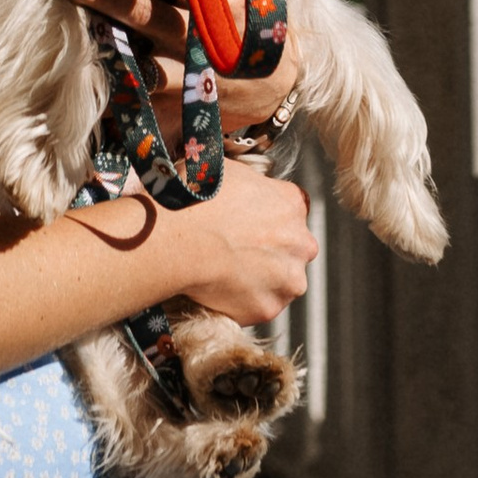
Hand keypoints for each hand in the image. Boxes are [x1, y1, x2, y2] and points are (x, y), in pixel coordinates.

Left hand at [45, 0, 301, 144]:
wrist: (278, 91)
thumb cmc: (265, 20)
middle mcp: (203, 30)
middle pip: (138, 7)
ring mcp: (187, 68)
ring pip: (132, 45)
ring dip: (92, 26)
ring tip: (60, 9)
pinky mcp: (177, 99)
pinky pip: (135, 82)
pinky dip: (109, 68)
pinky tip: (78, 55)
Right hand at [173, 164, 313, 326]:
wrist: (177, 239)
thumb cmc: (194, 200)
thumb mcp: (225, 170)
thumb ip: (249, 182)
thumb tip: (241, 186)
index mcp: (291, 204)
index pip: (290, 212)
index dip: (267, 218)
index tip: (248, 224)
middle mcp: (300, 243)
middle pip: (292, 249)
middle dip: (271, 251)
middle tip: (236, 250)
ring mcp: (287, 279)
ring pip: (281, 281)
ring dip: (262, 279)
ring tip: (226, 272)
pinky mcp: (269, 308)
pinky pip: (259, 305)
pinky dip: (243, 301)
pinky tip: (220, 289)